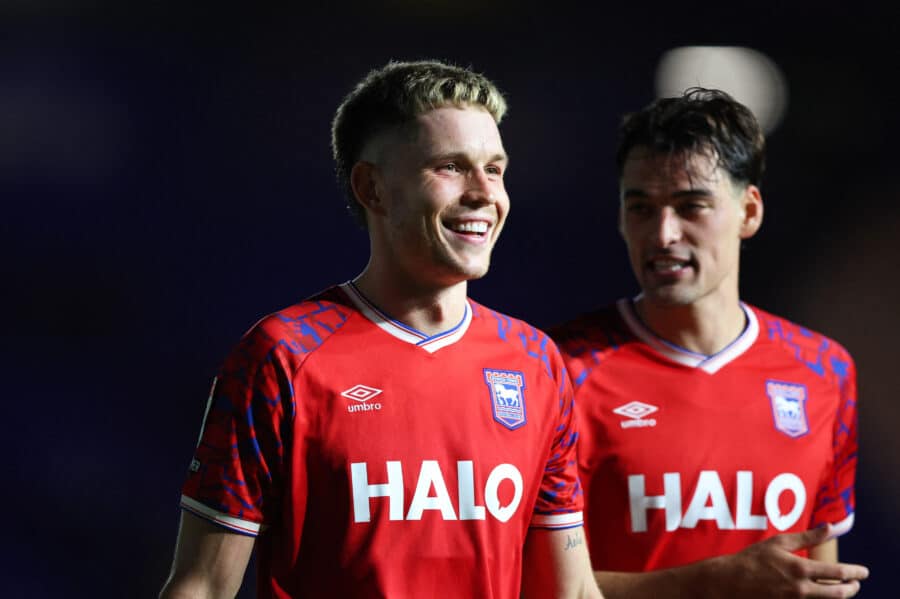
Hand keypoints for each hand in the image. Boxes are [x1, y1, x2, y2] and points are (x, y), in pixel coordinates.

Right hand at [718, 524, 868, 597]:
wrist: (731, 581)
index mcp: (800, 569)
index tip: (863, 572)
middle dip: (852, 589)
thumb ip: (807, 537)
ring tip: (842, 590)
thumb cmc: (754, 559)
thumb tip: (830, 527)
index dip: (855, 572)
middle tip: (856, 583)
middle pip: (838, 594)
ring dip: (839, 596)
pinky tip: (821, 594)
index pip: (838, 573)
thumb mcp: (779, 543)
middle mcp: (801, 588)